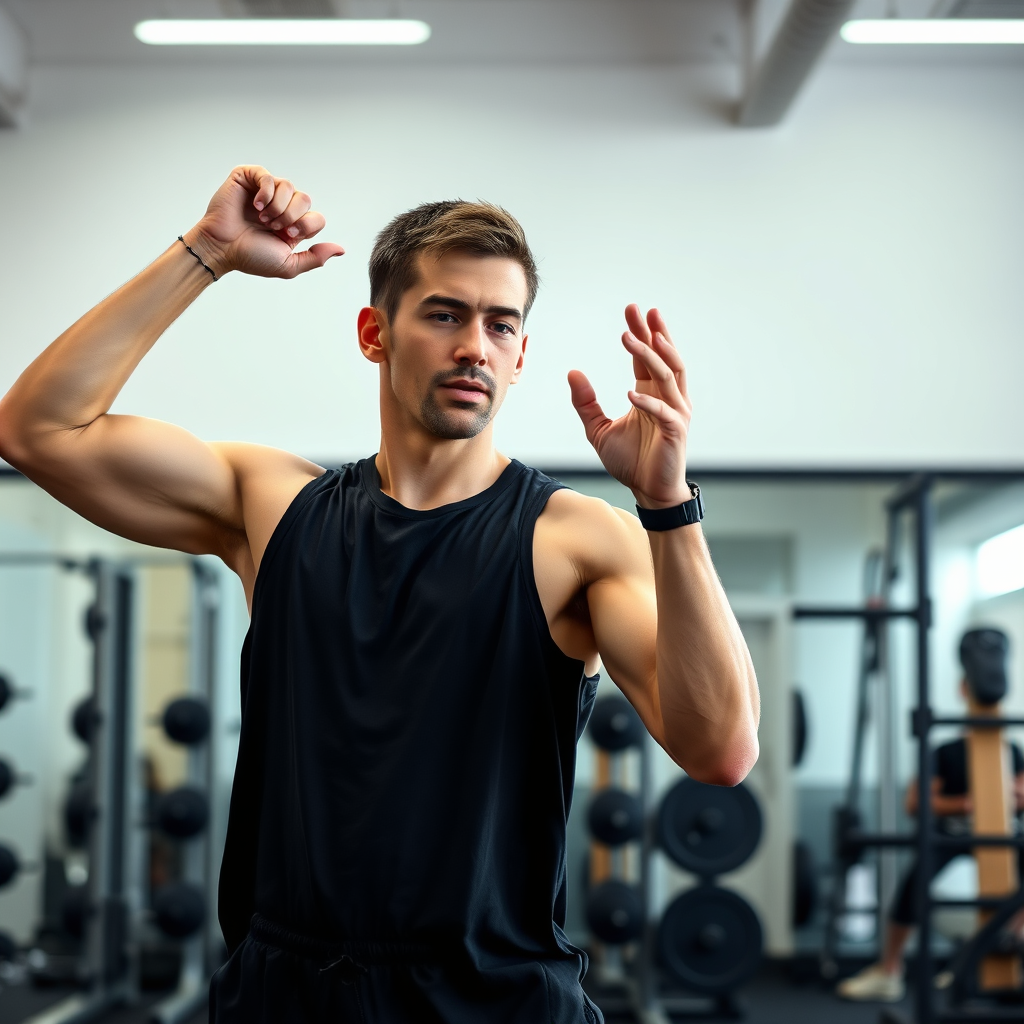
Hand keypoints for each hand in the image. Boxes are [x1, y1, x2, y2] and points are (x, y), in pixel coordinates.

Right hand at [182, 165, 344, 278]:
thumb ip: (316, 258)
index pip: (317, 218)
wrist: (222, 248)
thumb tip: (341, 250)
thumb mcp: (288, 265)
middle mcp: (282, 206)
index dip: (305, 226)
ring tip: (262, 217)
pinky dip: (265, 192)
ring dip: (277, 206)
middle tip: (273, 226)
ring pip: (289, 186)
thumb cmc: (251, 257)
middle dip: (291, 216)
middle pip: (306, 199)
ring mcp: (266, 191)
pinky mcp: (248, 178)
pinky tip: (255, 205)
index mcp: (293, 225)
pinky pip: (268, 176)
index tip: (286, 235)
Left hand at [569, 304, 691, 507]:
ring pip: (667, 377)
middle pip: (662, 358)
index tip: (632, 311)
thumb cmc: (630, 461)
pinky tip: (631, 393)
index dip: (641, 334)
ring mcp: (675, 413)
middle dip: (650, 333)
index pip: (647, 357)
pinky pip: (663, 412)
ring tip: (634, 339)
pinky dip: (647, 403)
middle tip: (637, 310)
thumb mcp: (598, 429)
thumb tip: (572, 372)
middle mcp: (668, 398)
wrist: (648, 491)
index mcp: (650, 394)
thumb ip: (585, 403)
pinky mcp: (676, 432)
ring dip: (650, 357)